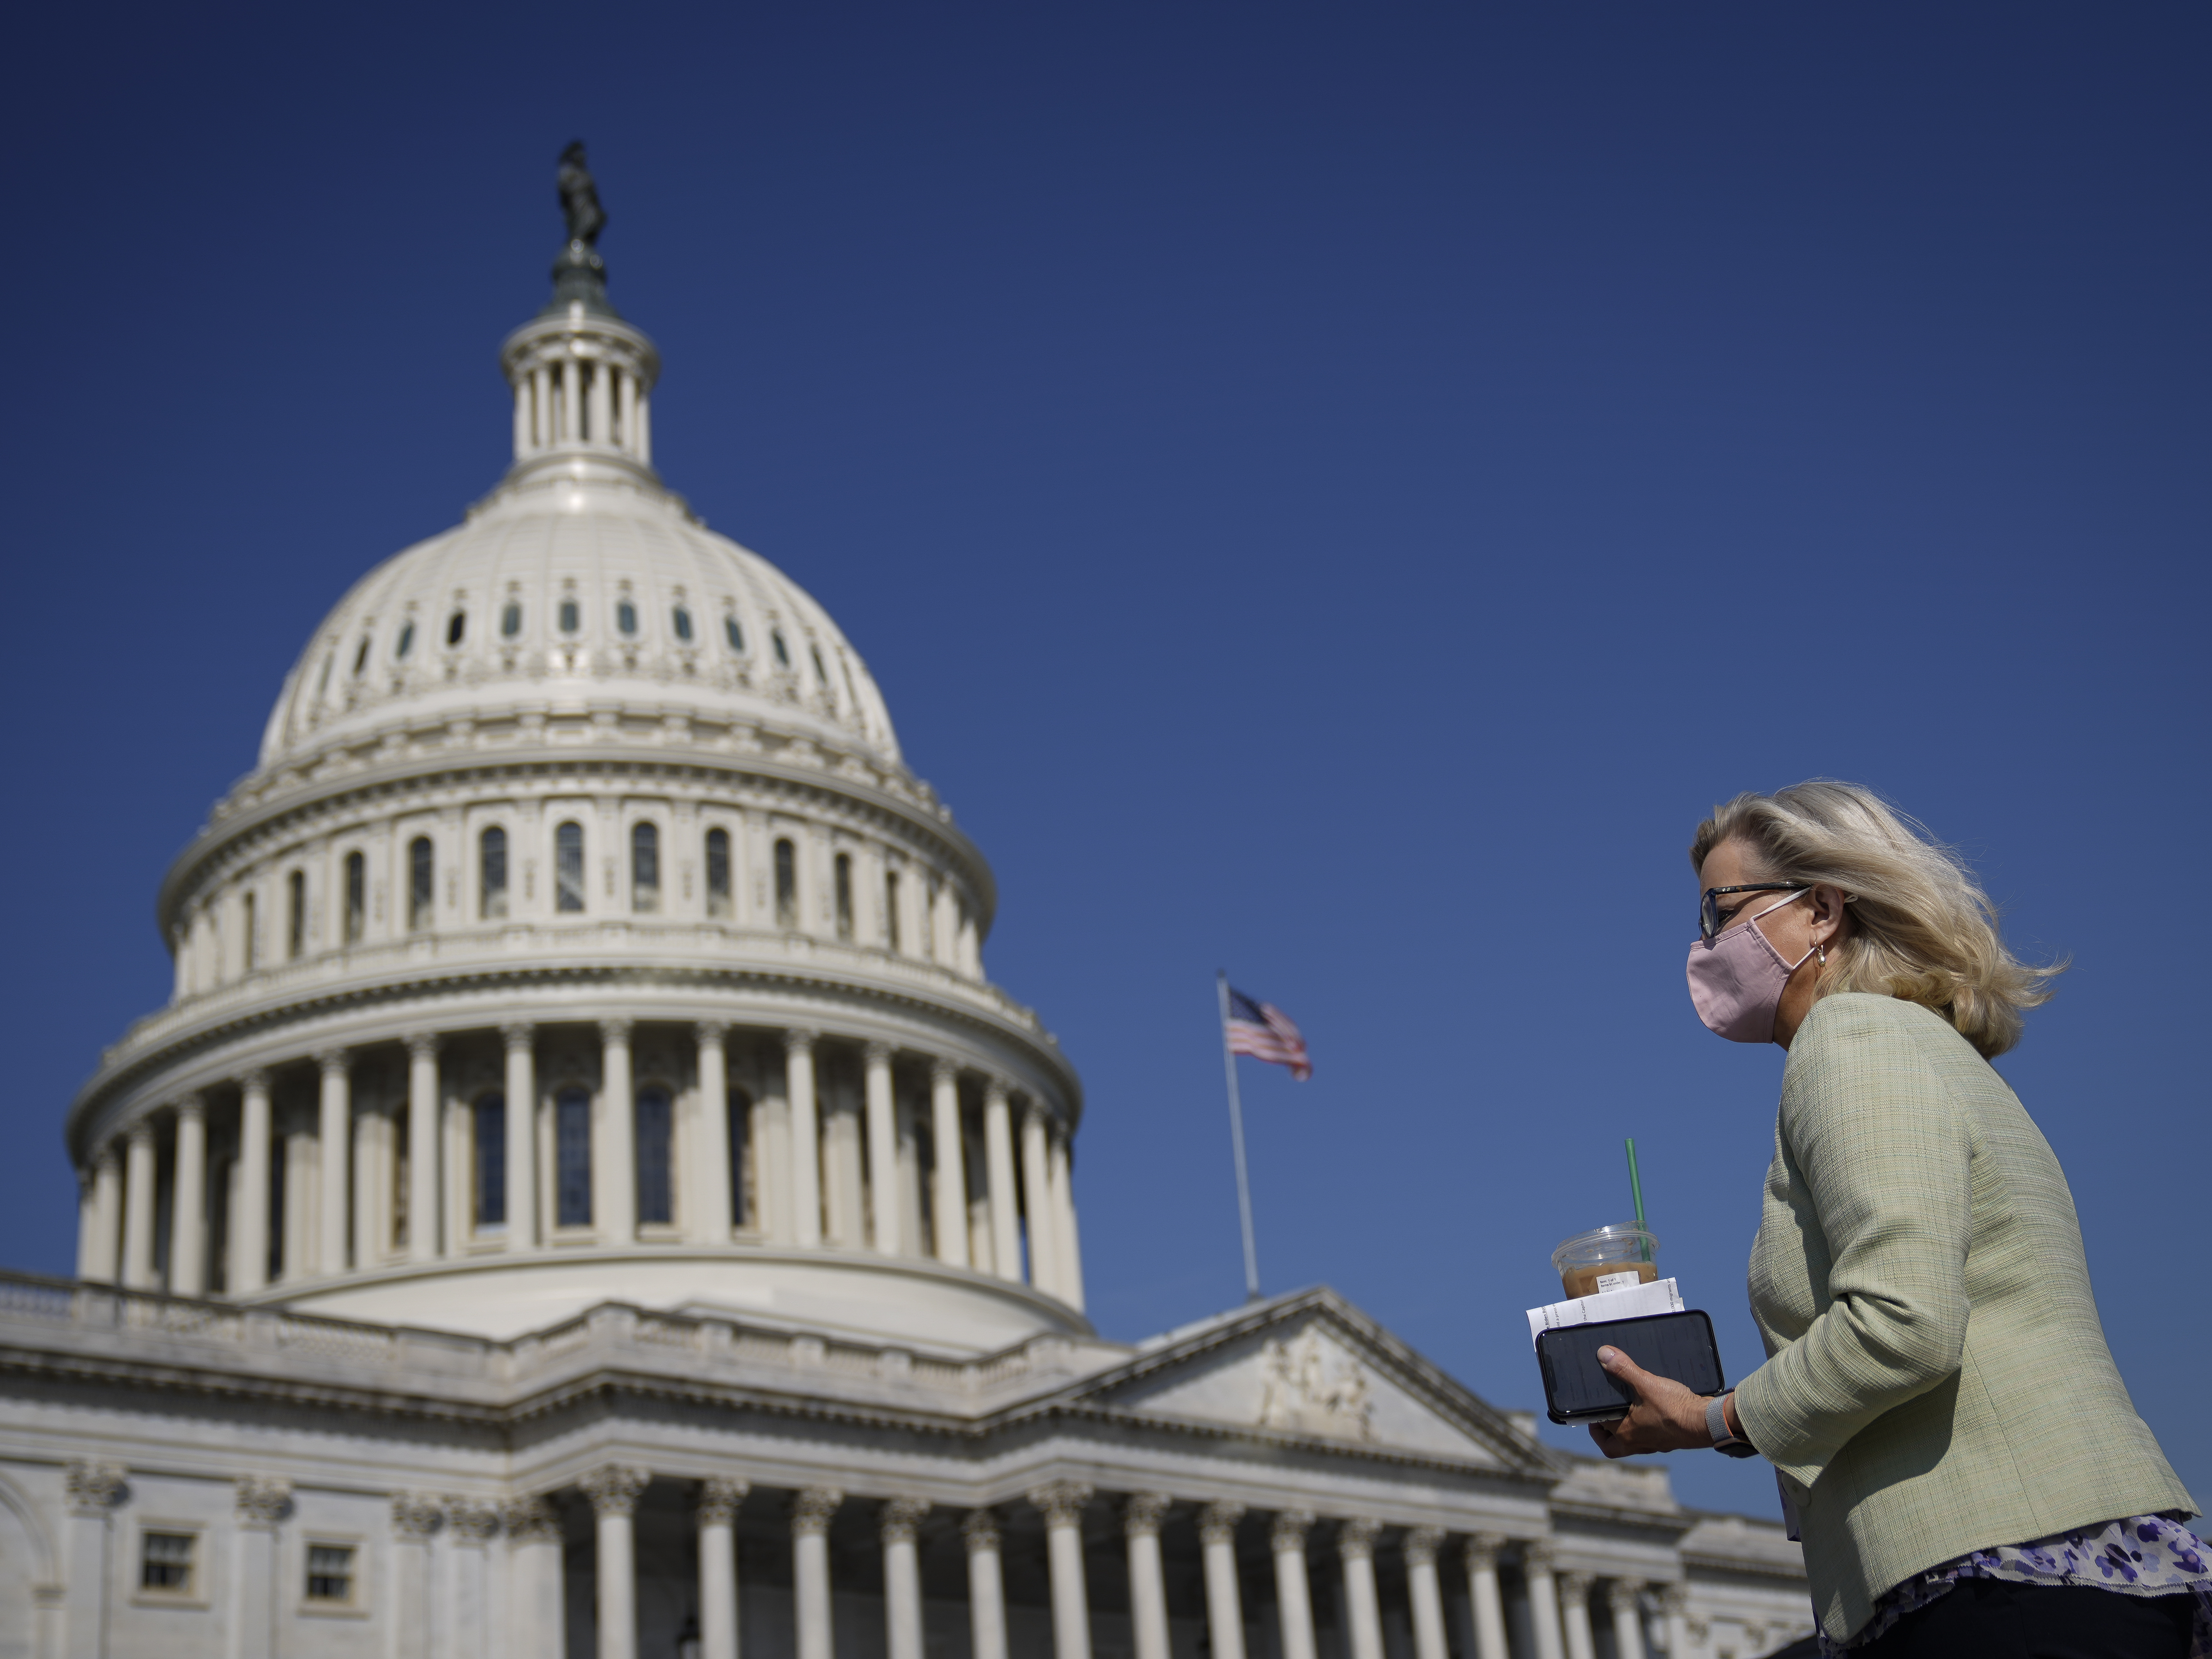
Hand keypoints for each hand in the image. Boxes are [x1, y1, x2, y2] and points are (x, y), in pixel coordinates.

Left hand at [1585, 1347, 1724, 1458]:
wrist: (1707, 1423)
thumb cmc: (1675, 1409)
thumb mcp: (1646, 1384)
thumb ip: (1624, 1369)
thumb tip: (1603, 1354)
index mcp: (1626, 1435)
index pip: (1601, 1434)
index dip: (1593, 1422)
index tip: (1591, 1409)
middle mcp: (1638, 1444)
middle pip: (1613, 1445)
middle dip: (1606, 1432)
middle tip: (1605, 1414)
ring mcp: (1655, 1444)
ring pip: (1633, 1442)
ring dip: (1626, 1428)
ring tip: (1626, 1408)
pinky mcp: (1669, 1440)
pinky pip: (1650, 1437)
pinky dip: (1645, 1426)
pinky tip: (1650, 1410)